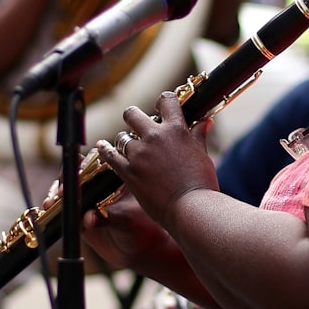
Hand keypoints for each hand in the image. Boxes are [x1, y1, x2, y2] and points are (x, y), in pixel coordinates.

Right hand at [41, 156, 169, 267]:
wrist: (140, 251)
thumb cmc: (143, 230)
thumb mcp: (128, 220)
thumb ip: (108, 218)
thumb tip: (88, 218)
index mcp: (119, 177)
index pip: (100, 163)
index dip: (86, 165)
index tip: (77, 173)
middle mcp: (102, 184)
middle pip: (80, 172)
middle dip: (68, 178)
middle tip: (63, 189)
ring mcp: (90, 198)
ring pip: (69, 188)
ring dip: (58, 191)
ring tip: (53, 200)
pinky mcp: (80, 214)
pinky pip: (65, 207)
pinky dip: (55, 206)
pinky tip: (49, 206)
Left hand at [98, 91, 218, 224]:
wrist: (191, 208)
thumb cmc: (202, 183)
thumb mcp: (203, 155)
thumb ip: (199, 136)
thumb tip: (206, 122)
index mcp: (176, 129)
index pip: (166, 100)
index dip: (163, 102)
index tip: (161, 110)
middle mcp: (155, 137)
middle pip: (133, 114)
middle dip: (134, 118)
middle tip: (138, 127)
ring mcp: (139, 154)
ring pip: (121, 137)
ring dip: (125, 142)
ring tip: (130, 149)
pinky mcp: (128, 171)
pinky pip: (110, 155)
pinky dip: (106, 150)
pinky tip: (103, 146)